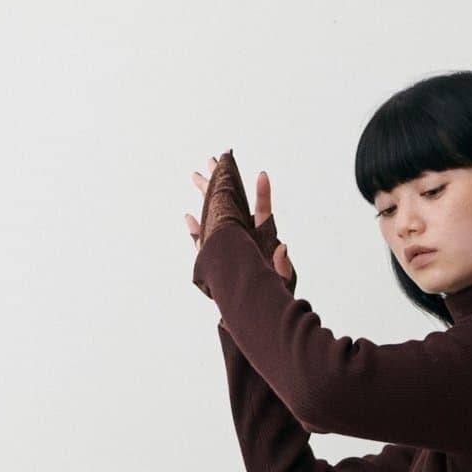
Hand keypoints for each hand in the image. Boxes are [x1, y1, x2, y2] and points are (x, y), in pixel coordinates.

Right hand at [188, 153, 297, 299]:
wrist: (260, 311)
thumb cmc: (276, 294)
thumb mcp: (282, 279)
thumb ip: (282, 263)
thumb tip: (283, 246)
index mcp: (263, 238)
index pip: (263, 212)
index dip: (263, 194)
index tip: (262, 175)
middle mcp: (245, 236)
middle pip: (233, 204)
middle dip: (221, 182)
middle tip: (210, 160)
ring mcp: (231, 246)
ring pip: (216, 216)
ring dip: (205, 198)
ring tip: (195, 176)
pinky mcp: (219, 260)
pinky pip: (205, 243)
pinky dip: (196, 232)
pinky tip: (188, 217)